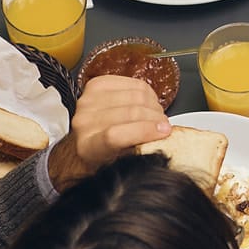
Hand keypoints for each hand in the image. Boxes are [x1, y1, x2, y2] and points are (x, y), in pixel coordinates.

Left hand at [48, 76, 171, 189]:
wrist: (88, 139)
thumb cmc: (105, 154)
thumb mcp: (120, 164)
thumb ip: (138, 152)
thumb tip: (162, 139)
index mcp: (88, 147)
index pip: (115, 135)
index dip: (144, 131)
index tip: (164, 132)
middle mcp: (84, 122)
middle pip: (130, 112)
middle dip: (156, 118)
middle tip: (165, 126)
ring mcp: (89, 100)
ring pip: (135, 95)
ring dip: (154, 105)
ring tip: (157, 116)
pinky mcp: (98, 85)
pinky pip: (133, 83)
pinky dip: (148, 93)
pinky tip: (148, 103)